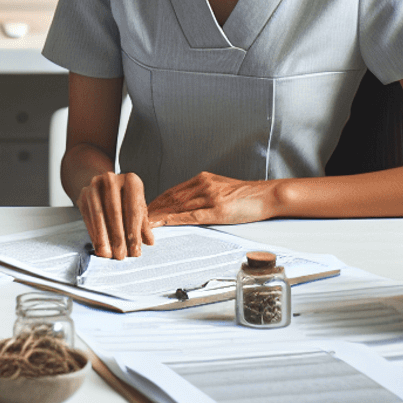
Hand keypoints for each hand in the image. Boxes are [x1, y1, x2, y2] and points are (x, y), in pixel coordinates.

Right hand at [77, 170, 153, 258]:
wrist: (103, 185)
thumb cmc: (125, 200)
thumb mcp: (137, 208)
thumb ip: (143, 224)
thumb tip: (149, 241)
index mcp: (131, 180)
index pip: (134, 209)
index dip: (134, 233)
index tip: (135, 252)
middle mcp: (112, 179)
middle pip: (115, 212)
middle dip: (118, 236)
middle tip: (121, 256)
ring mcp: (95, 185)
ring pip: (99, 214)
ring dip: (103, 237)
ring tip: (108, 254)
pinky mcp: (83, 193)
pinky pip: (88, 216)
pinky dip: (94, 233)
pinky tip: (98, 245)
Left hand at [147, 172, 279, 227]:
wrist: (267, 195)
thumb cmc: (246, 196)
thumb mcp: (220, 189)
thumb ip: (202, 194)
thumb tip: (185, 204)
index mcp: (202, 179)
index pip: (172, 191)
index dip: (156, 201)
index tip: (142, 209)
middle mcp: (203, 184)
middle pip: (171, 197)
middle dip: (152, 208)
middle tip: (134, 218)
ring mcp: (210, 196)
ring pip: (177, 206)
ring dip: (158, 215)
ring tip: (142, 223)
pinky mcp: (219, 210)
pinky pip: (192, 215)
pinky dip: (174, 219)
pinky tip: (164, 223)